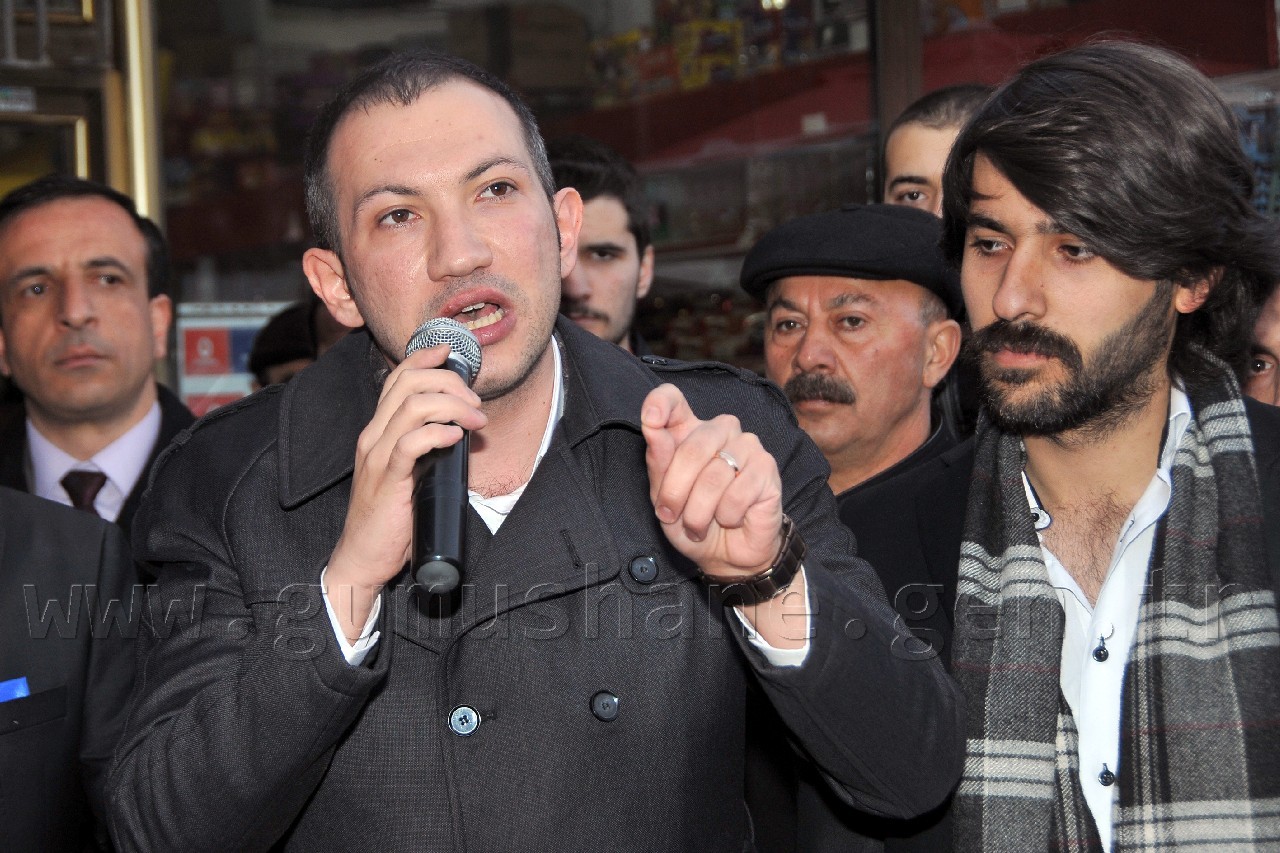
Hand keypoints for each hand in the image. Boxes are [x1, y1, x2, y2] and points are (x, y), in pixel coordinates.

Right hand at [324, 345, 486, 635]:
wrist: (362, 557)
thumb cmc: (390, 518)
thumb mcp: (409, 473)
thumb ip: (426, 448)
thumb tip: (461, 430)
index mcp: (377, 431)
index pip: (396, 379)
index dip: (424, 358)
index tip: (451, 351)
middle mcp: (373, 436)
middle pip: (407, 384)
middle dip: (449, 383)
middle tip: (476, 403)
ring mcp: (377, 457)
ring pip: (411, 407)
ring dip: (452, 406)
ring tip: (475, 421)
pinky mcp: (386, 481)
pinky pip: (410, 445)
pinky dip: (437, 433)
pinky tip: (456, 437)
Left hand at [641, 383, 783, 577]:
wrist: (726, 555)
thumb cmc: (693, 521)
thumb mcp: (664, 498)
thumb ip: (659, 463)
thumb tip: (652, 428)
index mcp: (689, 431)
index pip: (673, 400)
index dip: (660, 404)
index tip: (650, 420)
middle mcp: (720, 430)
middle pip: (692, 448)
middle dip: (675, 491)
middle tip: (670, 515)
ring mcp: (747, 445)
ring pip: (714, 475)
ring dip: (699, 512)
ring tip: (699, 525)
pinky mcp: (767, 468)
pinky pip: (737, 493)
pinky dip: (726, 516)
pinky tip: (731, 518)